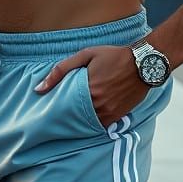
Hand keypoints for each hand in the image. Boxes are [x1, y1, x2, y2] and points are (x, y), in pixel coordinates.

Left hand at [33, 43, 147, 128]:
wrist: (144, 63)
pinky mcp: (118, 116)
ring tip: (70, 118)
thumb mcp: (85, 55)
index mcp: (88, 90)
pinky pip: (101, 126)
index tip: (47, 113)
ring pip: (87, 124)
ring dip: (79, 121)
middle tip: (55, 119)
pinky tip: (87, 117)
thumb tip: (39, 88)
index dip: (55, 111)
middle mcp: (99, 104)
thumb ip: (61, 70)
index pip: (64, 107)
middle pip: (74, 118)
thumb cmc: (113, 56)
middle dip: (65, 118)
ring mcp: (110, 112)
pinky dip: (93, 123)